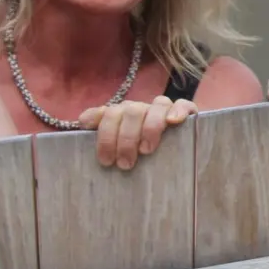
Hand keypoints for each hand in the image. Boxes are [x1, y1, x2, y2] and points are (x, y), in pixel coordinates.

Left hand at [78, 96, 196, 169]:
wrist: (174, 153)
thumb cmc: (138, 154)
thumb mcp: (117, 147)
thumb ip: (102, 132)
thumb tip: (82, 120)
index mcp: (122, 114)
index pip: (109, 113)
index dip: (106, 135)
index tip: (105, 160)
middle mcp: (141, 108)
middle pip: (130, 111)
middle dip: (125, 138)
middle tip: (124, 164)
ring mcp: (163, 109)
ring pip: (156, 106)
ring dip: (149, 128)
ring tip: (145, 151)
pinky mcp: (186, 112)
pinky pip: (183, 105)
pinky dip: (178, 111)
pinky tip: (173, 122)